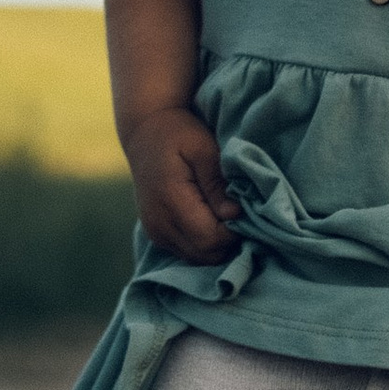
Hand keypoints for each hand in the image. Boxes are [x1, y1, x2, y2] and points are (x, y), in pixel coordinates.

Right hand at [125, 105, 234, 260]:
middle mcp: (159, 223)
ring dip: (216, 244)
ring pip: (196, 258)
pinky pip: (186, 252)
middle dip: (228, 241)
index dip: (234, 232)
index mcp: (171, 200)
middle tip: (239, 215)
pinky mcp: (155, 233)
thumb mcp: (204, 149)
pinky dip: (203, 243)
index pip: (210, 239)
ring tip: (225, 217)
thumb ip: (217, 183)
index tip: (244, 211)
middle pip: (205, 255)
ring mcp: (155, 231)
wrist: (144, 131)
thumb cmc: (178, 133)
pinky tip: (211, 220)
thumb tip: (234, 214)